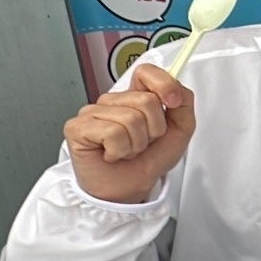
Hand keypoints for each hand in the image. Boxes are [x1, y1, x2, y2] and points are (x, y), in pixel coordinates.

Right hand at [64, 64, 194, 203]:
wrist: (130, 188)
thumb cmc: (148, 160)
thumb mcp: (179, 130)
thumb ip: (183, 103)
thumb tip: (175, 89)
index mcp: (134, 97)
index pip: (146, 72)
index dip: (164, 84)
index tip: (173, 103)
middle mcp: (111, 101)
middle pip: (145, 100)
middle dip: (154, 129)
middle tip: (143, 143)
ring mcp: (91, 113)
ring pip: (130, 119)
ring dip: (137, 144)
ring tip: (128, 151)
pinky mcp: (77, 127)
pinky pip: (112, 133)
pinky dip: (120, 150)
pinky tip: (112, 155)